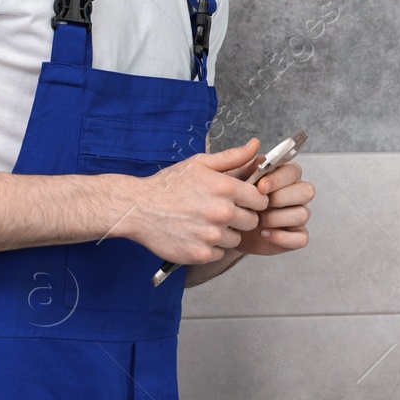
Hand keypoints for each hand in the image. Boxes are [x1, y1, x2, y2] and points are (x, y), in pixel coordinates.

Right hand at [126, 139, 269, 265]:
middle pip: (252, 221)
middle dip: (240, 217)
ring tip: (205, 222)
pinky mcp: (200, 254)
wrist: (139, 208)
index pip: (261, 200)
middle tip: (220, 211)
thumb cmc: (169, 184)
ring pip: (236, 239)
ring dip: (225, 233)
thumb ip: (232, 157)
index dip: (253, 200)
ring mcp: (211, 236)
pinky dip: (211, 247)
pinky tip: (196, 234)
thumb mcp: (200, 164)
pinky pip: (219, 253)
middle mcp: (221, 213)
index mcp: (225, 188)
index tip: (241, 200)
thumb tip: (255, 145)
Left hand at [229, 141, 314, 256]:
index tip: (260, 186)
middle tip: (260, 205)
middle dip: (282, 198)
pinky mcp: (293, 236)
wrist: (222, 227)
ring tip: (258, 221)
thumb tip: (255, 143)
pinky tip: (264, 234)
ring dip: (278, 218)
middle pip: (307, 191)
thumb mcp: (228, 177)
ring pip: (303, 214)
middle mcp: (294, 194)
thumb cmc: (229, 199)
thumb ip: (241, 159)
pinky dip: (282, 237)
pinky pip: (301, 238)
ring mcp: (295, 215)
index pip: (294, 171)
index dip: (279, 179)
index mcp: (282, 176)